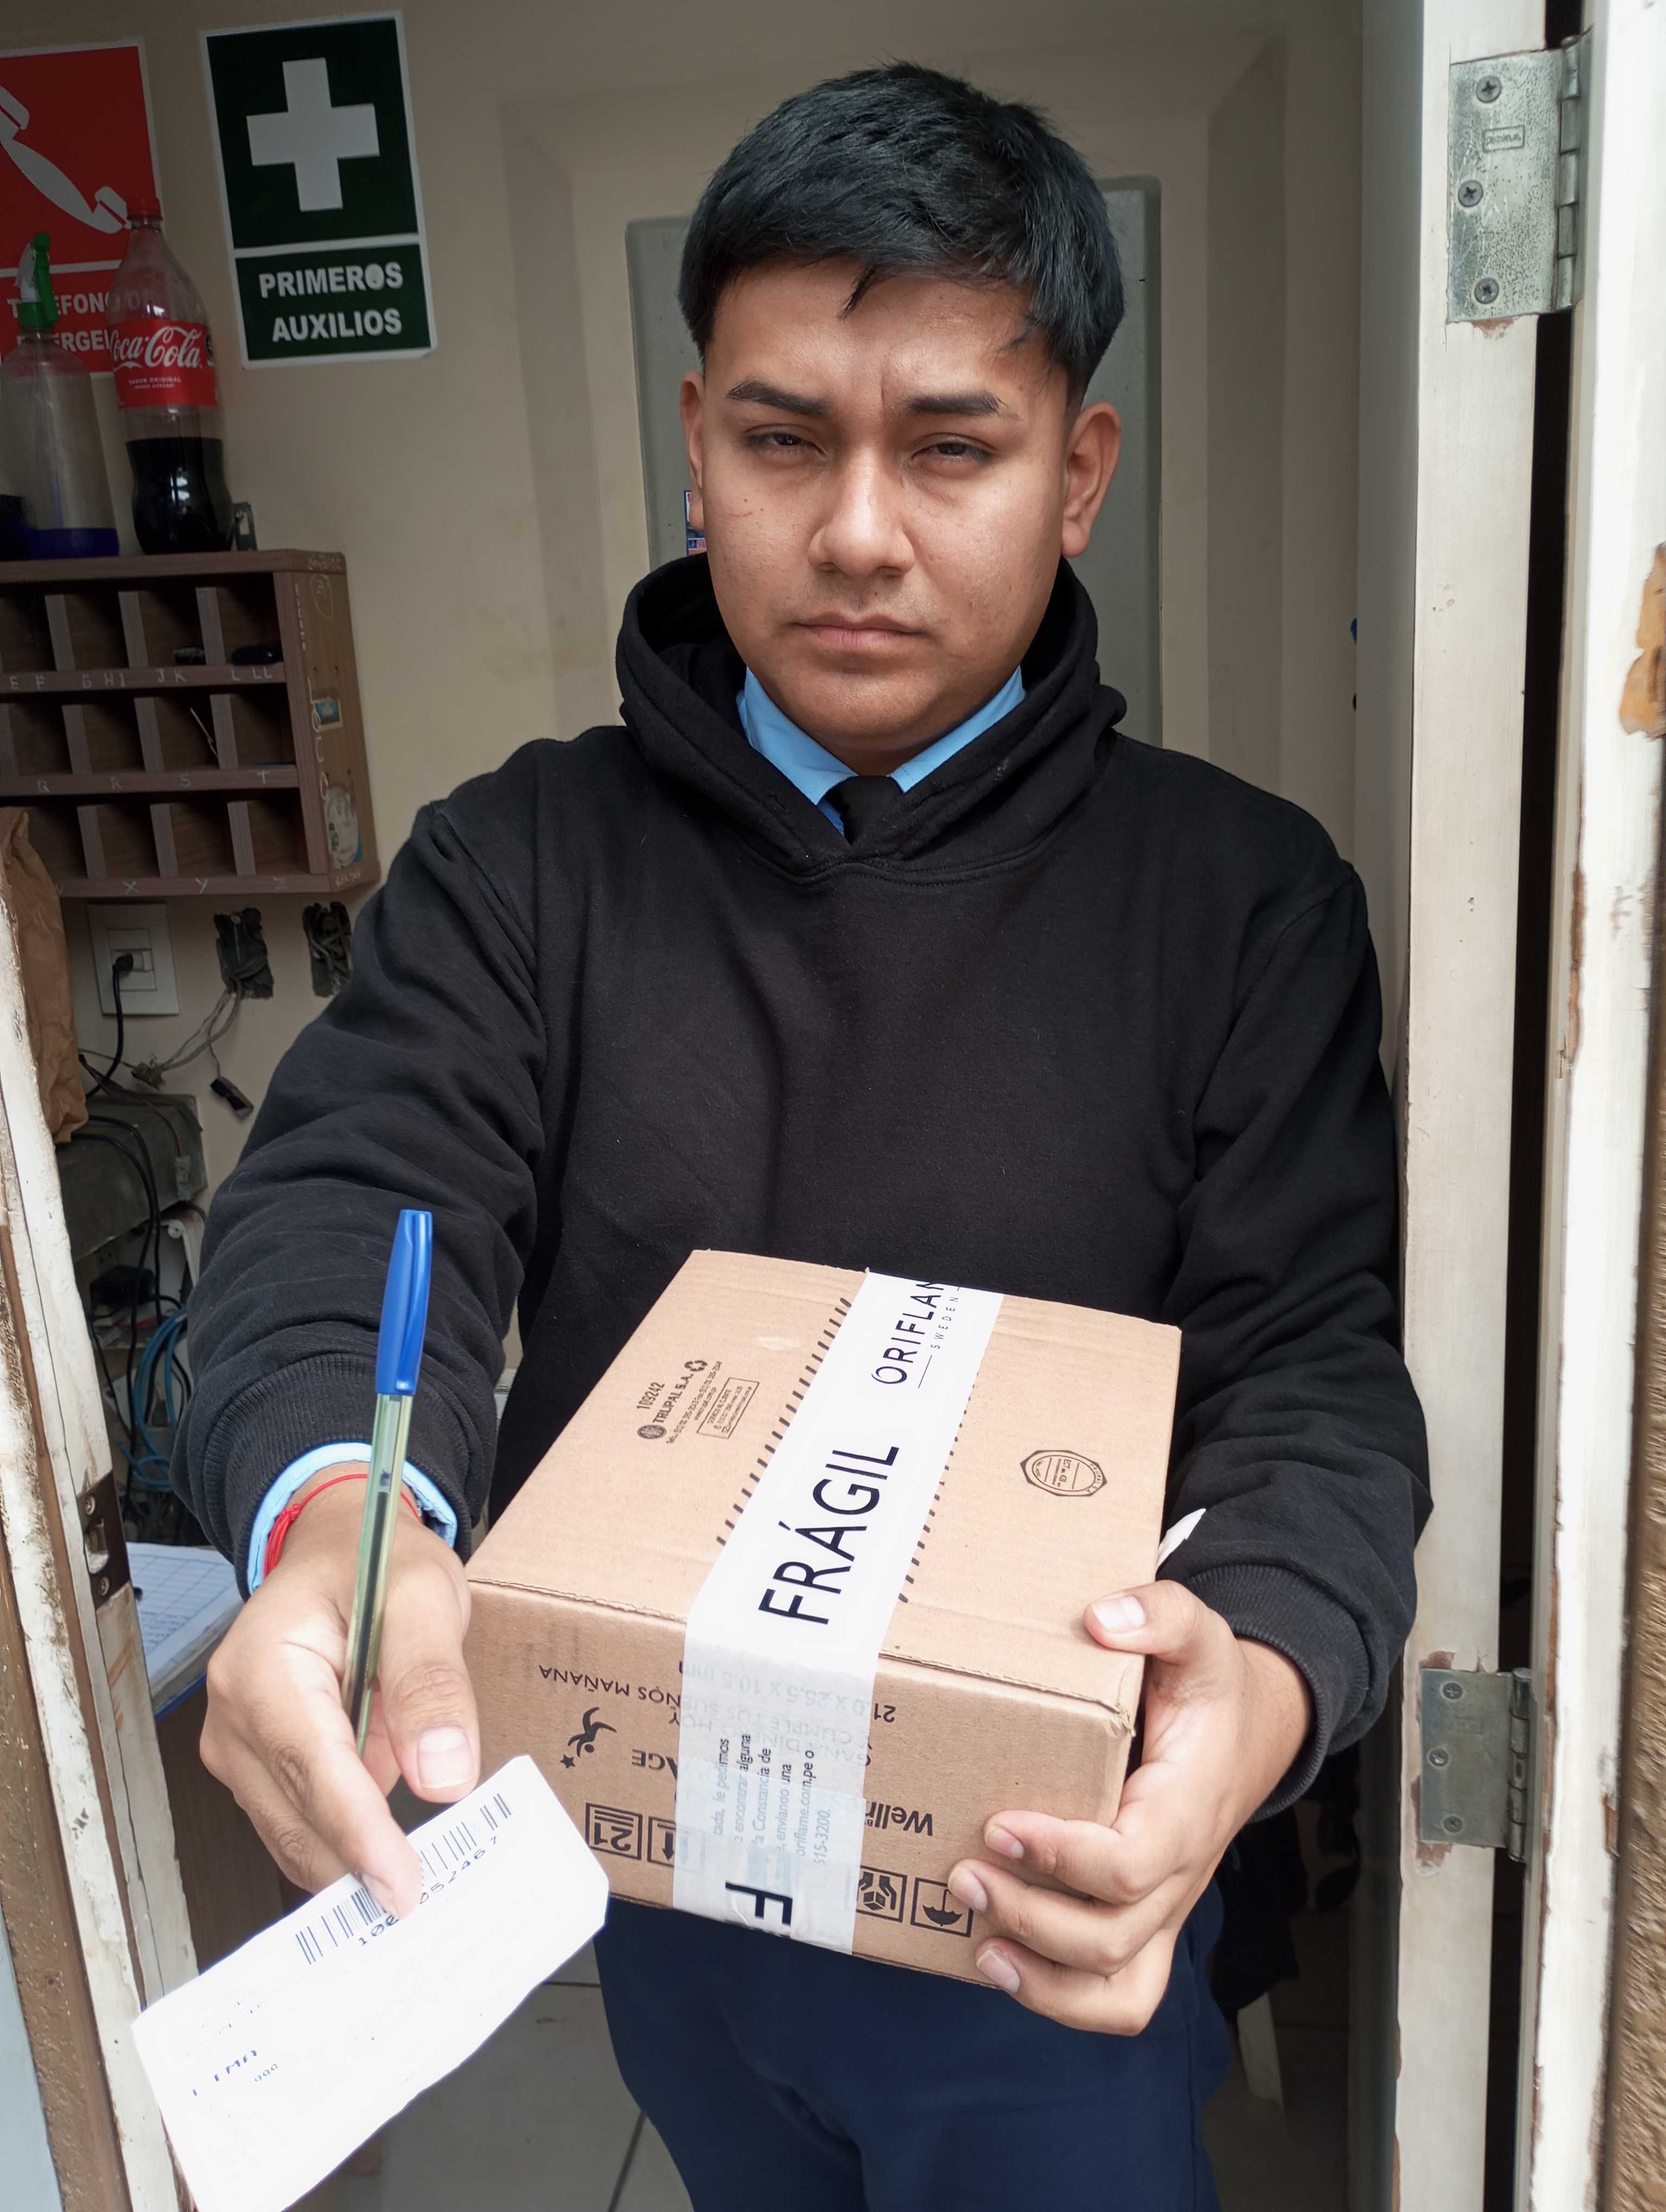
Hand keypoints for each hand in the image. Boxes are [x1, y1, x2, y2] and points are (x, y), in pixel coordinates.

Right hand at [201, 1467, 479, 1916]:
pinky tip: (396, 1861)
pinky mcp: (259, 1766)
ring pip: (296, 1832)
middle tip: (431, 1908)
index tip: (403, 1888)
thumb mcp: (423, 1595)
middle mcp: (233, 1716)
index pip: (313, 1772)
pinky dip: (346, 1845)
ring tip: (424, 1892)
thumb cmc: (376, 1561)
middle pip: (299, 1816)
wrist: (339, 1545)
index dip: (360, 1837)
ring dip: (353, 1863)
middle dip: (360, 1865)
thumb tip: (444, 1775)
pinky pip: (301, 1821)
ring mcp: (238, 1748)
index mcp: (262, 1668)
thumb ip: (430, 1680)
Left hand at [946, 1581, 1310, 2032]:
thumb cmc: (1212, 1688)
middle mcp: (1181, 1873)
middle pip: (1110, 1936)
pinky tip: (999, 1960)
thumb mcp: (1200, 1632)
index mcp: (1188, 1807)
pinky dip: (1060, 1998)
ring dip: (1041, 1980)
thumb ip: (1161, 1614)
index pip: (1129, 1865)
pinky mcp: (1147, 1924)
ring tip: (975, 1937)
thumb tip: (1102, 1618)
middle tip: (962, 1871)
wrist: (1250, 1733)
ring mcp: (1166, 1908)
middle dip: (1029, 1915)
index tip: (1000, 1823)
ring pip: (1119, 1990)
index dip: (1061, 1857)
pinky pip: (1118, 1995)